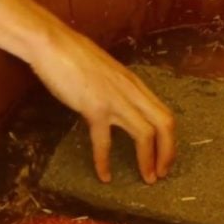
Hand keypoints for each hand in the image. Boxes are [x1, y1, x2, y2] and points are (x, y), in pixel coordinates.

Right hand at [31, 17, 175, 183]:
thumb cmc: (75, 55)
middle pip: (165, 125)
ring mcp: (115, 99)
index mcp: (135, 84)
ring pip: (145, 134)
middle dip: (168, 153)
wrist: (52, 44)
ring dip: (148, 160)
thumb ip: (118, 90)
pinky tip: (104, 176)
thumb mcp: (107, 73)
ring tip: (147, 179)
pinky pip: (104, 141)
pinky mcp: (94, 107)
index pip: (164, 114)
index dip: (170, 139)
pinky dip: (104, 162)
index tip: (165, 157)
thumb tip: (120, 107)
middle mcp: (131, 92)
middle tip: (162, 174)